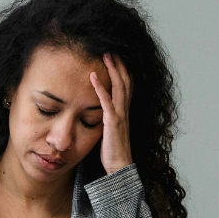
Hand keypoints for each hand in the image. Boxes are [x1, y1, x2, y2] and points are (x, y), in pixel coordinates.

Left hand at [89, 54, 132, 173]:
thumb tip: (96, 111)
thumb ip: (106, 118)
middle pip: (125, 81)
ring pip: (119, 87)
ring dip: (112, 70)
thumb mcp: (109, 130)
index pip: (126, 86)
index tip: (116, 57)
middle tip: (112, 49)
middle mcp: (124, 111)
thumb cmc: (112, 151)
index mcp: (124, 112)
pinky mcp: (112, 123)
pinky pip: (106, 103)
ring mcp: (120, 116)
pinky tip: (92, 77)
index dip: (123, 70)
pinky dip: (99, 88)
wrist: (119, 168)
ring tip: (106, 55)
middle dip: (119, 64)